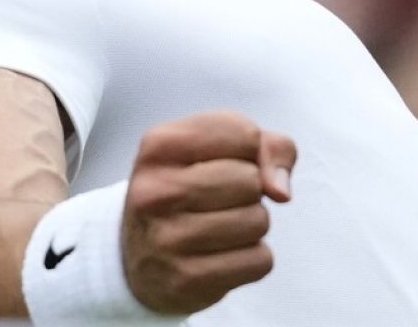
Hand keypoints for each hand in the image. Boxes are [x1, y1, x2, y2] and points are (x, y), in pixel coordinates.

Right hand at [122, 111, 296, 315]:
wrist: (137, 255)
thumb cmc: (189, 187)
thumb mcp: (215, 148)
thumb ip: (268, 147)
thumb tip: (280, 191)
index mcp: (160, 145)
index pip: (245, 135)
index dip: (250, 150)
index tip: (225, 162)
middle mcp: (155, 190)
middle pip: (251, 180)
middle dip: (250, 190)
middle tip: (222, 199)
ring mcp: (166, 239)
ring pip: (258, 221)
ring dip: (253, 224)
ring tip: (222, 226)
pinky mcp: (185, 281)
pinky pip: (259, 261)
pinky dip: (253, 257)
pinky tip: (223, 254)